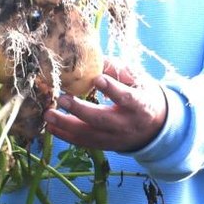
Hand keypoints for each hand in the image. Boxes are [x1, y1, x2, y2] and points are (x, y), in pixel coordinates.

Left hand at [45, 59, 169, 152]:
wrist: (154, 127)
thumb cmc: (143, 96)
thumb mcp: (138, 80)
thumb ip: (117, 70)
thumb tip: (94, 58)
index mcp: (140, 105)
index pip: (126, 98)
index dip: (112, 89)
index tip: (97, 79)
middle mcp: (126, 125)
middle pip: (102, 119)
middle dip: (80, 110)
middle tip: (62, 98)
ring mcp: (114, 138)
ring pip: (89, 134)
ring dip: (66, 125)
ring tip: (48, 114)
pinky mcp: (104, 145)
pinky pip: (83, 143)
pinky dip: (65, 136)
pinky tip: (50, 126)